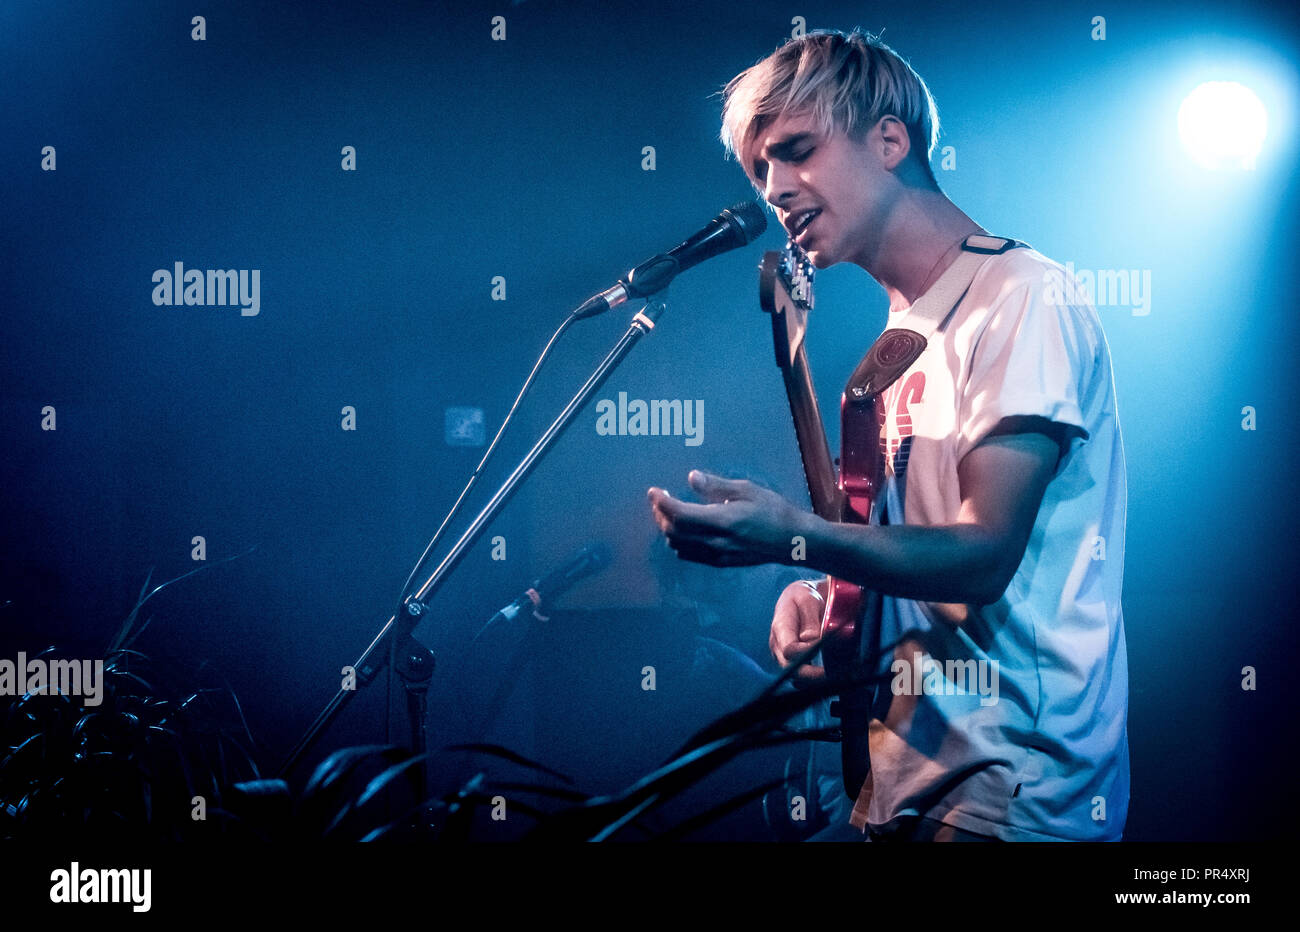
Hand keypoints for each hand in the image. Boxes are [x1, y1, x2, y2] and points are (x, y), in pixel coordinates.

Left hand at [647, 470, 807, 566]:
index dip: (661, 503)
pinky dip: (678, 541)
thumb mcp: (747, 490)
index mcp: (722, 521)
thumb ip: (716, 486)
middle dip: (660, 514)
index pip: (679, 515)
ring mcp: (717, 556)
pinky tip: (684, 529)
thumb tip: (691, 478)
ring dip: (668, 529)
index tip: (653, 491)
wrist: (792, 541)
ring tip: (670, 511)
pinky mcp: (720, 563)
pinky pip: (689, 555)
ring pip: (678, 546)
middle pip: (673, 532)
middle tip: (660, 498)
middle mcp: (716, 542)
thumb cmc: (773, 510)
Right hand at [770, 579, 826, 681]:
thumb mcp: (808, 599)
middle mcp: (777, 644)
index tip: (824, 655)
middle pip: (789, 667)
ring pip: (793, 673)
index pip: (789, 649)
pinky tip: (823, 676)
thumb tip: (810, 639)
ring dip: (811, 677)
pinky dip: (810, 677)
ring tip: (830, 675)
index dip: (806, 655)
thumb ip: (810, 619)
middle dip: (809, 674)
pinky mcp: (790, 660)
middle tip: (830, 674)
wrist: (800, 598)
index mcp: (780, 627)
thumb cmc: (804, 596)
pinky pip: (798, 674)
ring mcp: (782, 654)